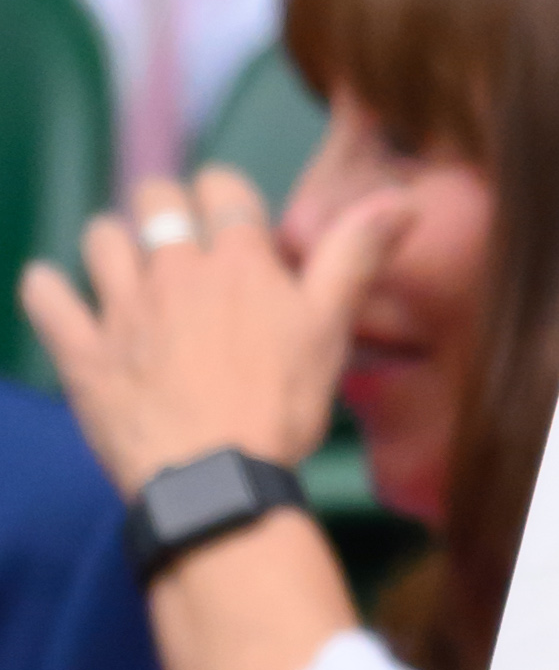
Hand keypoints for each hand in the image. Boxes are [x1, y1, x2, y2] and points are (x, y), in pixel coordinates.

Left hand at [19, 163, 403, 495]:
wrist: (217, 482)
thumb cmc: (282, 408)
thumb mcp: (331, 330)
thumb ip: (356, 257)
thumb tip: (402, 199)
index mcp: (238, 261)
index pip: (222, 187)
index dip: (226, 200)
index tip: (232, 228)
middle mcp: (174, 270)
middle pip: (153, 198)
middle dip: (164, 209)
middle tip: (179, 247)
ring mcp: (122, 309)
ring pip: (99, 238)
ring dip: (112, 246)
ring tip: (127, 273)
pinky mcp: (83, 352)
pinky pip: (45, 296)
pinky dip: (46, 287)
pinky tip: (56, 290)